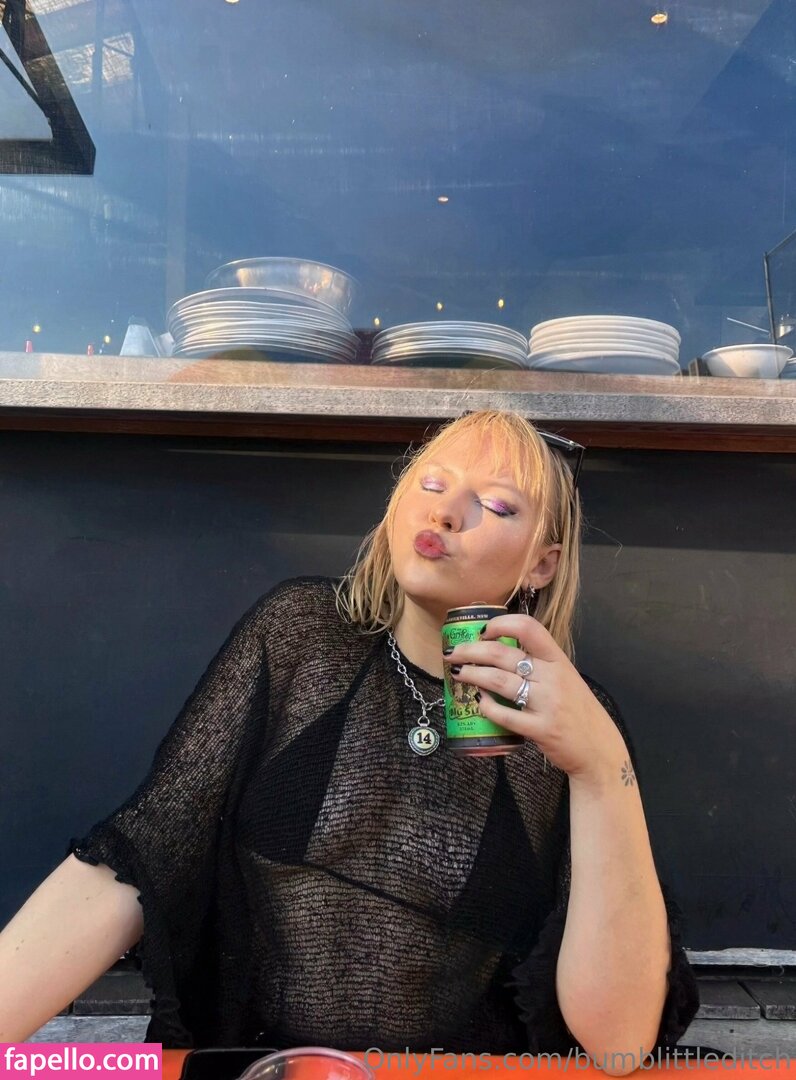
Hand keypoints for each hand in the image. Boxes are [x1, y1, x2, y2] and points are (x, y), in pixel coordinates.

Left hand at [445, 613, 626, 781]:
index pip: (528, 628)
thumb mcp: (565, 678)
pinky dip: (486, 706)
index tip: (483, 630)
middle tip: (454, 653)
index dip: (500, 624)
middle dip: (472, 650)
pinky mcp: (540, 729)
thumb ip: (539, 664)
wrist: (599, 748)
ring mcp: (546, 703)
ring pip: (499, 681)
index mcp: (558, 660)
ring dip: (472, 674)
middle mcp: (553, 677)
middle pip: (503, 654)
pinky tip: (479, 702)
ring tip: (458, 673)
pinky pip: (505, 714)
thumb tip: (499, 650)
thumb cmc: (577, 710)